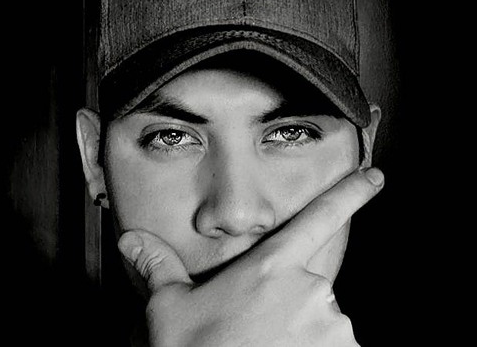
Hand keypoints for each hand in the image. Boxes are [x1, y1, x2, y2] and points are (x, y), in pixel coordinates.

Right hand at [119, 167, 383, 345]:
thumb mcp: (170, 308)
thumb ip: (159, 266)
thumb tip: (131, 240)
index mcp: (272, 266)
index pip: (321, 215)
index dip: (352, 192)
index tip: (374, 176)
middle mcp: (309, 289)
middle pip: (309, 279)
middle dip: (286, 297)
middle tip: (256, 324)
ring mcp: (331, 325)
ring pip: (320, 316)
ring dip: (298, 327)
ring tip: (263, 345)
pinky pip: (331, 343)